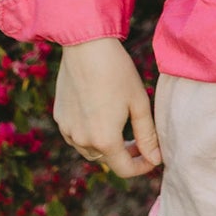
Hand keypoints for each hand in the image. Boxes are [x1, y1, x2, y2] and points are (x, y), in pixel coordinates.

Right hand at [54, 37, 161, 177]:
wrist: (86, 46)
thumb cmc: (117, 71)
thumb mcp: (138, 103)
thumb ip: (147, 136)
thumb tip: (156, 160)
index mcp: (105, 140)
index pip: (124, 169)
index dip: (141, 167)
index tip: (152, 157)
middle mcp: (82, 140)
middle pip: (107, 160)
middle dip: (124, 154)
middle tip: (138, 139)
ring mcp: (67, 130)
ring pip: (89, 150)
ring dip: (105, 145)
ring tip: (119, 126)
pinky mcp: (60, 118)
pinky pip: (76, 135)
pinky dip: (89, 133)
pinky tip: (99, 113)